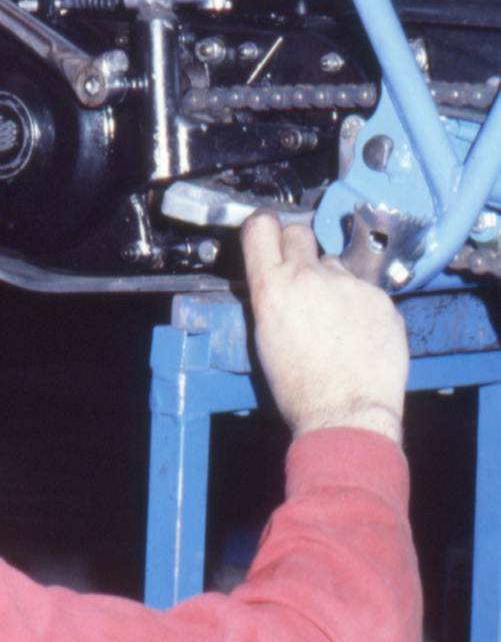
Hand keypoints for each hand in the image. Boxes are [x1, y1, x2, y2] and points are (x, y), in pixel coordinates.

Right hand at [241, 212, 408, 444]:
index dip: (265, 228)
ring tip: (336, 320)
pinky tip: (359, 334)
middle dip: (299, 248)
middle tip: (303, 275)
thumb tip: (278, 280)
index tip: (270, 235)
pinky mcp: (380, 298)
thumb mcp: (265, 338)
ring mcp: (349, 285)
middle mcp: (309, 276)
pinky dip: (362, 305)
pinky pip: (366, 289)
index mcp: (272, 287)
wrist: (346, 414)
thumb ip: (272, 297)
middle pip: (300, 232)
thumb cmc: (301, 389)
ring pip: (336, 265)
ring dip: (333, 282)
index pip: (260, 227)